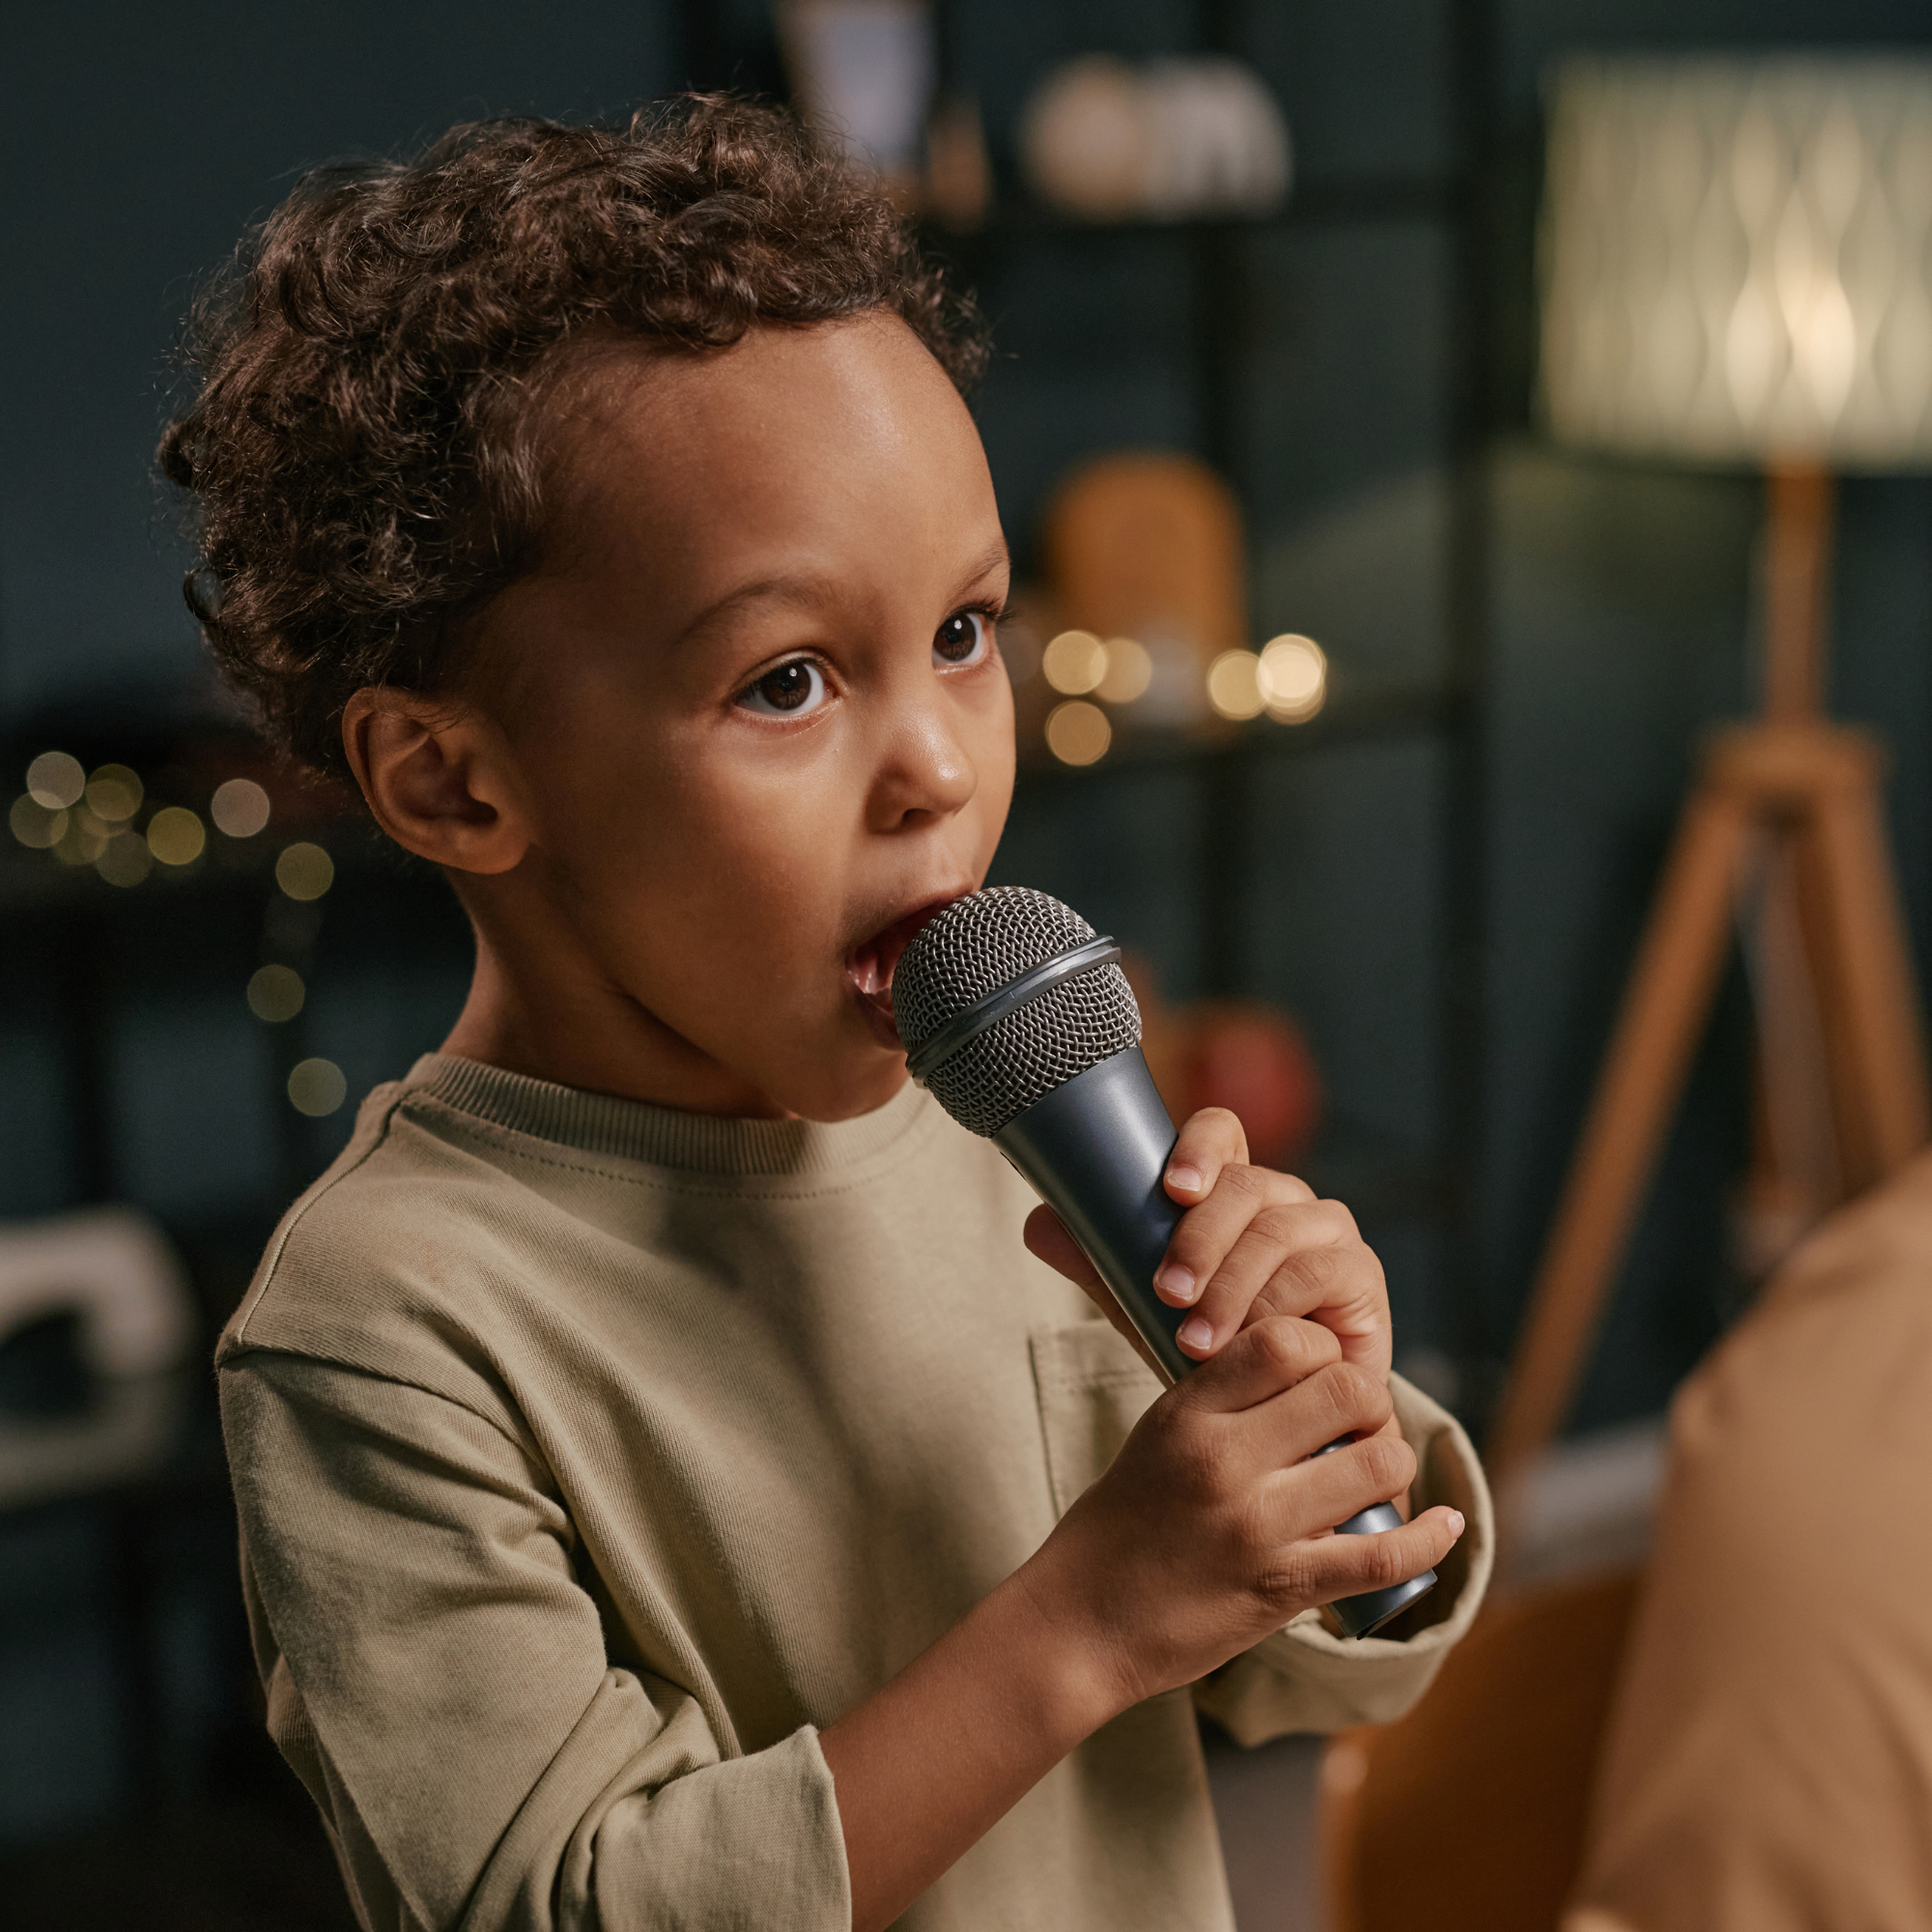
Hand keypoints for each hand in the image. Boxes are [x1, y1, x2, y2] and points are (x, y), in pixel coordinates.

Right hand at [1021, 1316, 1463, 1706]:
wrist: (1080, 1623)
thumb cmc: (1119, 1525)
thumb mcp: (1156, 1435)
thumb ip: (1222, 1398)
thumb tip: (1301, 1361)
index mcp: (1188, 1414)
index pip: (1284, 1340)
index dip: (1320, 1347)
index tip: (1319, 1371)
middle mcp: (1224, 1461)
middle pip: (1346, 1388)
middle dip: (1369, 1400)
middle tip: (1358, 1423)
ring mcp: (1258, 1526)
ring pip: (1378, 1464)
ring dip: (1392, 1464)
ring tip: (1375, 1473)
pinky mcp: (1284, 1588)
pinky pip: (1383, 1555)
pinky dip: (1428, 1540)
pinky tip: (1445, 1527)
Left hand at [1023, 1105, 1392, 1378]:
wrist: (1276, 1416)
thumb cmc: (1215, 1348)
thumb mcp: (1146, 1306)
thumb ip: (1102, 1264)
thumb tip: (1039, 1224)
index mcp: (1236, 1187)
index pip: (1221, 1133)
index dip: (1199, 1147)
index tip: (1171, 1189)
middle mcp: (1287, 1197)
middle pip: (1246, 1186)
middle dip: (1199, 1241)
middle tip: (1166, 1293)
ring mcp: (1330, 1231)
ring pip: (1278, 1233)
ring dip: (1232, 1288)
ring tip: (1195, 1340)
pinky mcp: (1363, 1274)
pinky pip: (1321, 1275)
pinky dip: (1280, 1311)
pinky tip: (1253, 1344)